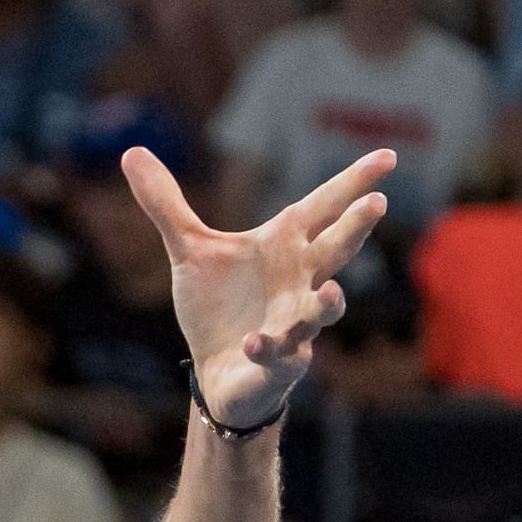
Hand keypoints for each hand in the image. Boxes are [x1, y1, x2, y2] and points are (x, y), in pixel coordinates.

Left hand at [123, 146, 394, 427]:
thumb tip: (132, 152)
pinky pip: (278, 355)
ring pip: (322, 310)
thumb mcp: (188, 251)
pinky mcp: (278, 362)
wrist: (216, 370)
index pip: (323, 208)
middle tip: (376, 203)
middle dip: (355, 230)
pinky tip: (253, 341)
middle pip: (335, 251)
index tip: (389, 156)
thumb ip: (167, 205)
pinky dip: (268, 348)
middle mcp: (299, 281)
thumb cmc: (217, 307)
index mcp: (283, 247)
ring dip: (329, 303)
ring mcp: (294, 324)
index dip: (352, 182)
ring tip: (332, 291)